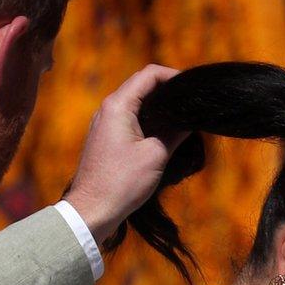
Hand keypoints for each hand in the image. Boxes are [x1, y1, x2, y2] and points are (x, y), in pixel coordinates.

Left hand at [65, 64, 187, 243]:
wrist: (92, 210)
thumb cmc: (122, 183)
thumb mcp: (156, 154)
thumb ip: (176, 132)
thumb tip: (190, 120)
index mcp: (118, 105)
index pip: (149, 74)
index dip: (174, 76)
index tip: (192, 87)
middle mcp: (107, 109)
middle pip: (142, 86)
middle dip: (167, 91)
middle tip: (190, 103)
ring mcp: (104, 123)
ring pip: (135, 102)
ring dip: (158, 106)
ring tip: (180, 118)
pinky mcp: (105, 138)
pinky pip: (128, 118)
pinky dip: (147, 120)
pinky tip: (163, 133)